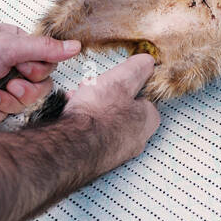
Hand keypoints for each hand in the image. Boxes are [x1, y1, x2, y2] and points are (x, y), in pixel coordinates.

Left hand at [0, 24, 81, 123]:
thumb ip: (44, 48)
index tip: (21, 70)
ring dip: (1, 104)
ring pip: (16, 106)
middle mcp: (9, 66)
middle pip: (34, 91)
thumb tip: (75, 46)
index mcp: (18, 48)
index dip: (36, 75)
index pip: (46, 69)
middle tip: (5, 85)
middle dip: (19, 94)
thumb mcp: (8, 47)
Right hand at [63, 53, 159, 173]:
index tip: (115, 79)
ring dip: (91, 106)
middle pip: (122, 108)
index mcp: (148, 120)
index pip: (144, 97)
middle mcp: (136, 140)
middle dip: (105, 94)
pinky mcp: (98, 158)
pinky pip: (93, 134)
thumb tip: (148, 62)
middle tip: (93, 88)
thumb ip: (137, 69)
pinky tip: (72, 115)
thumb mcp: (121, 79)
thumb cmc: (98, 114)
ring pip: (105, 120)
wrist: (72, 147)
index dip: (127, 84)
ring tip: (77, 99)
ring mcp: (116, 151)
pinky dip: (83, 123)